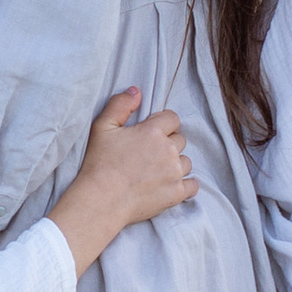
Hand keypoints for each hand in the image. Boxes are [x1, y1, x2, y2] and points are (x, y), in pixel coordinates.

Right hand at [46, 90, 199, 276]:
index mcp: (153, 131)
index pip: (172, 118)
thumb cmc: (99, 163)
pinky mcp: (176, 194)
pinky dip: (185, 184)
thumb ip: (120, 104)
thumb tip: (137, 91)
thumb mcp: (102, 127)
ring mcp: (175, 173)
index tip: (150, 134)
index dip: (162, 124)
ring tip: (157, 171)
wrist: (101, 200)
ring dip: (176, 164)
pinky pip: (193, 185)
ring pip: (186, 162)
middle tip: (150, 154)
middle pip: (180, 140)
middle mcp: (168, 150)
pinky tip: (172, 184)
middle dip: (169, 144)